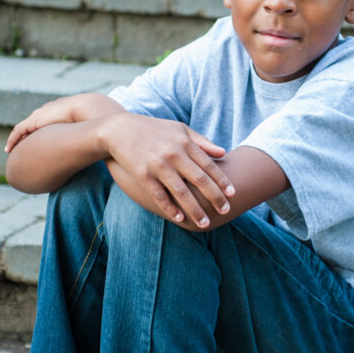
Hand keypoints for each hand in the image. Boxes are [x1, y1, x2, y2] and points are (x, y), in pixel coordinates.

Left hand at [5, 93, 119, 152]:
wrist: (93, 111)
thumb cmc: (103, 121)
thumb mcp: (103, 130)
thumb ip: (104, 136)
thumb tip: (112, 150)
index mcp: (69, 110)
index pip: (56, 117)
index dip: (50, 126)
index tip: (47, 137)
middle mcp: (54, 110)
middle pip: (39, 119)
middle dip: (32, 130)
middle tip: (27, 142)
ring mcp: (45, 115)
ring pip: (27, 126)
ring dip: (20, 137)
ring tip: (13, 148)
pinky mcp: (36, 121)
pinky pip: (20, 130)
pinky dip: (14, 139)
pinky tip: (9, 150)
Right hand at [100, 113, 234, 227]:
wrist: (120, 129)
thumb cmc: (154, 129)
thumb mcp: (179, 129)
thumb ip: (201, 142)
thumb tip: (223, 153)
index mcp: (185, 143)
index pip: (209, 165)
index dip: (222, 181)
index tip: (233, 194)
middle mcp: (173, 155)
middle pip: (199, 180)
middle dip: (215, 198)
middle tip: (225, 211)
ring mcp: (158, 166)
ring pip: (181, 192)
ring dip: (195, 209)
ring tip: (204, 222)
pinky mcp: (142, 175)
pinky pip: (159, 196)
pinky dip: (170, 208)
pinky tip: (180, 218)